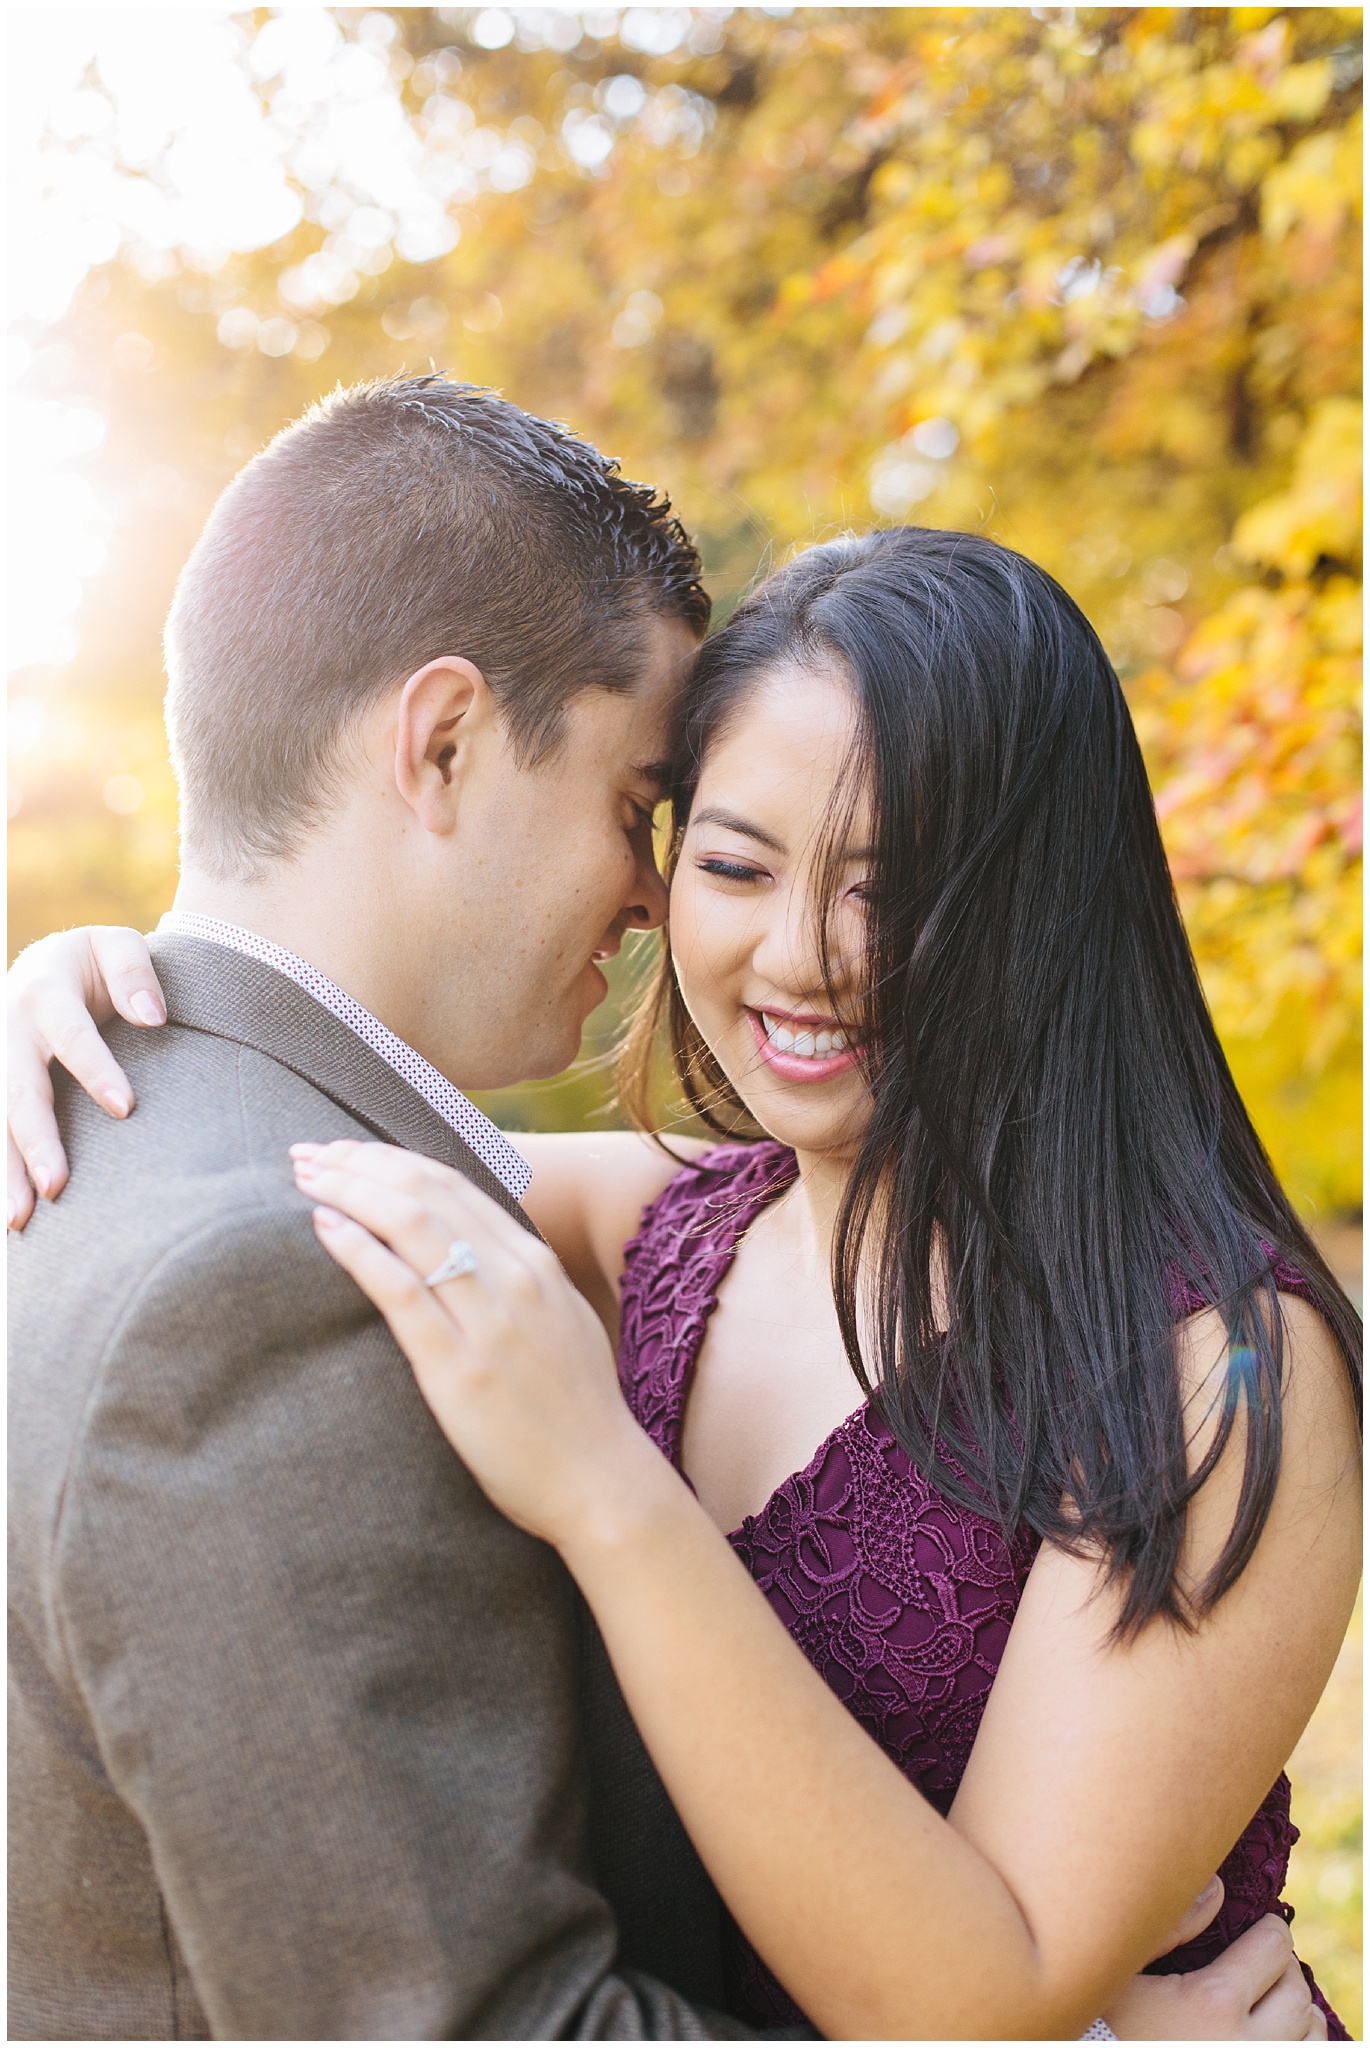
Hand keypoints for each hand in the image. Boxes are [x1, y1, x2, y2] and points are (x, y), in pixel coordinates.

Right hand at [8, 926, 164, 1229]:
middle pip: (21, 1090)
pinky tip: (11, 1215)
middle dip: (36, 1140)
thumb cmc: (97, 962)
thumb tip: (153, 1018)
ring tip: (19, 1222)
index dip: (95, 1071)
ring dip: (7, 1171)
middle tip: (57, 1186)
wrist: (51, 966)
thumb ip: (135, 972)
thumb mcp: (116, 945)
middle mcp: (9, 1029)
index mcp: (43, 989)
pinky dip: (2, 1170)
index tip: (126, 1109)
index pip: (70, 1036)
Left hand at [291, 1139, 671, 1546]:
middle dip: (360, 1163)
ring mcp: (489, 1321)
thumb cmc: (575, 1413)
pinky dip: (358, 1249)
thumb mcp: (560, 1323)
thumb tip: (469, 1252)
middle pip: (426, 1193)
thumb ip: (518, 1282)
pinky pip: (400, 1291)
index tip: (347, 1151)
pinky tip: (323, 1227)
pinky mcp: (459, 1368)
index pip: (454, 1184)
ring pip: (410, 1226)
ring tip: (305, 1178)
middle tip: (309, 1152)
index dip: (392, 1159)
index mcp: (536, 1264)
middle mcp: (515, 1279)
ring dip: (349, 1192)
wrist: (602, 1482)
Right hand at [1106, 1915, 1323, 2038]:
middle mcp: (1245, 2044)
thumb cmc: (1101, 2022)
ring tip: (1276, 1997)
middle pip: (1296, 1993)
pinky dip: (1299, 2041)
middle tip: (1265, 1958)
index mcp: (1214, 2003)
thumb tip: (1216, 1888)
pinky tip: (1278, 2032)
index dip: (1271, 1930)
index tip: (1262, 1925)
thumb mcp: (1123, 1970)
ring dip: (1300, 2011)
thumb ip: (1171, 1925)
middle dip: (1285, 1967)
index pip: (1273, 1949)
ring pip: (1309, 2036)